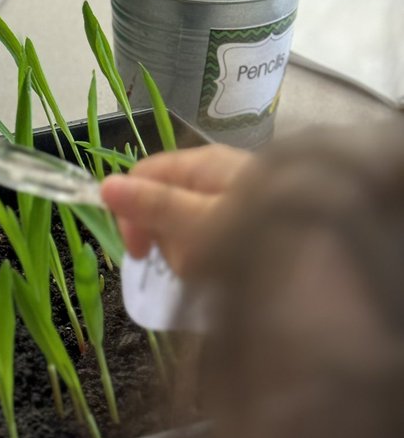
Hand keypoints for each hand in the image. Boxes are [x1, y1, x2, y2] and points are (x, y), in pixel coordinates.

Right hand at [100, 145, 251, 276]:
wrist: (331, 268)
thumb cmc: (261, 242)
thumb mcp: (200, 224)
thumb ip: (154, 205)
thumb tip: (105, 185)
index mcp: (202, 163)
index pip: (142, 175)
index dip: (130, 212)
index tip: (138, 253)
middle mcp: (214, 173)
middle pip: (162, 200)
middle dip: (164, 237)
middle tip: (187, 267)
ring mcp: (233, 198)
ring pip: (184, 223)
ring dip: (189, 254)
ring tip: (216, 274)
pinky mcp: (249, 223)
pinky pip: (211, 237)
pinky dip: (212, 258)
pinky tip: (229, 272)